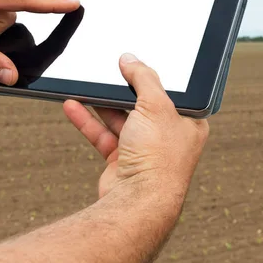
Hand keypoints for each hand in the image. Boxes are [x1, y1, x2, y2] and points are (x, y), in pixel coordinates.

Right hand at [63, 53, 208, 199]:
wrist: (137, 202)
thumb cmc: (159, 159)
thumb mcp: (156, 105)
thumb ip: (144, 78)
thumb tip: (131, 59)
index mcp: (188, 123)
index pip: (172, 93)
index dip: (154, 78)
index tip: (136, 64)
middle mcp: (167, 137)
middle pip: (143, 104)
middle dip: (124, 89)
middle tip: (109, 72)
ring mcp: (144, 150)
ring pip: (120, 119)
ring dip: (102, 103)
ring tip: (86, 85)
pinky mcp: (122, 161)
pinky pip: (103, 134)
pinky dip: (88, 121)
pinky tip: (74, 105)